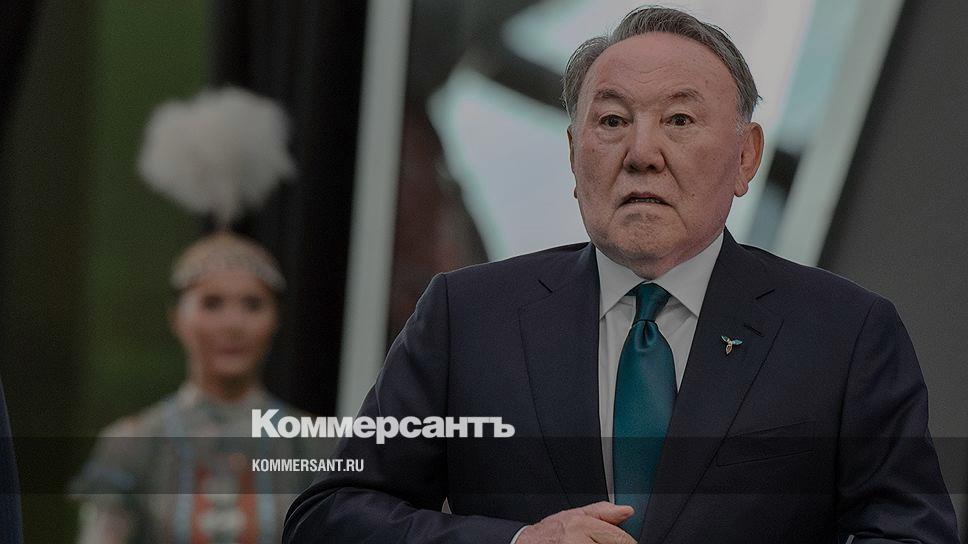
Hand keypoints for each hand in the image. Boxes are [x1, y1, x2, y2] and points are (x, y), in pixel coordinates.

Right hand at [516, 501, 636, 543]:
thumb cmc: (549, 532)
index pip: (619, 538)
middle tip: (599, 541)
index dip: (627, 542)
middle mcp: (578, 541)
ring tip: (590, 543)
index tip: (627, 542)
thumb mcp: (575, 514)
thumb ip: (603, 512)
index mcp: (581, 525)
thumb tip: (626, 510)